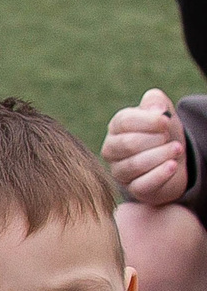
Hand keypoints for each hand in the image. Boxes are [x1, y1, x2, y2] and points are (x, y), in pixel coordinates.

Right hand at [104, 89, 189, 205]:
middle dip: (154, 139)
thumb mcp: (160, 112)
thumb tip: (155, 111)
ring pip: (135, 165)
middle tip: (169, 137)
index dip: (148, 121)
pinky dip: (160, 174)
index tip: (166, 120)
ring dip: (161, 155)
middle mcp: (112, 150)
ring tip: (178, 149)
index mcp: (116, 128)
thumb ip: (154, 102)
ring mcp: (120, 171)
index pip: (124, 122)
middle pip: (128, 144)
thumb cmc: (162, 133)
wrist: (172, 158)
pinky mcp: (133, 189)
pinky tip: (172, 165)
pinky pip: (142, 185)